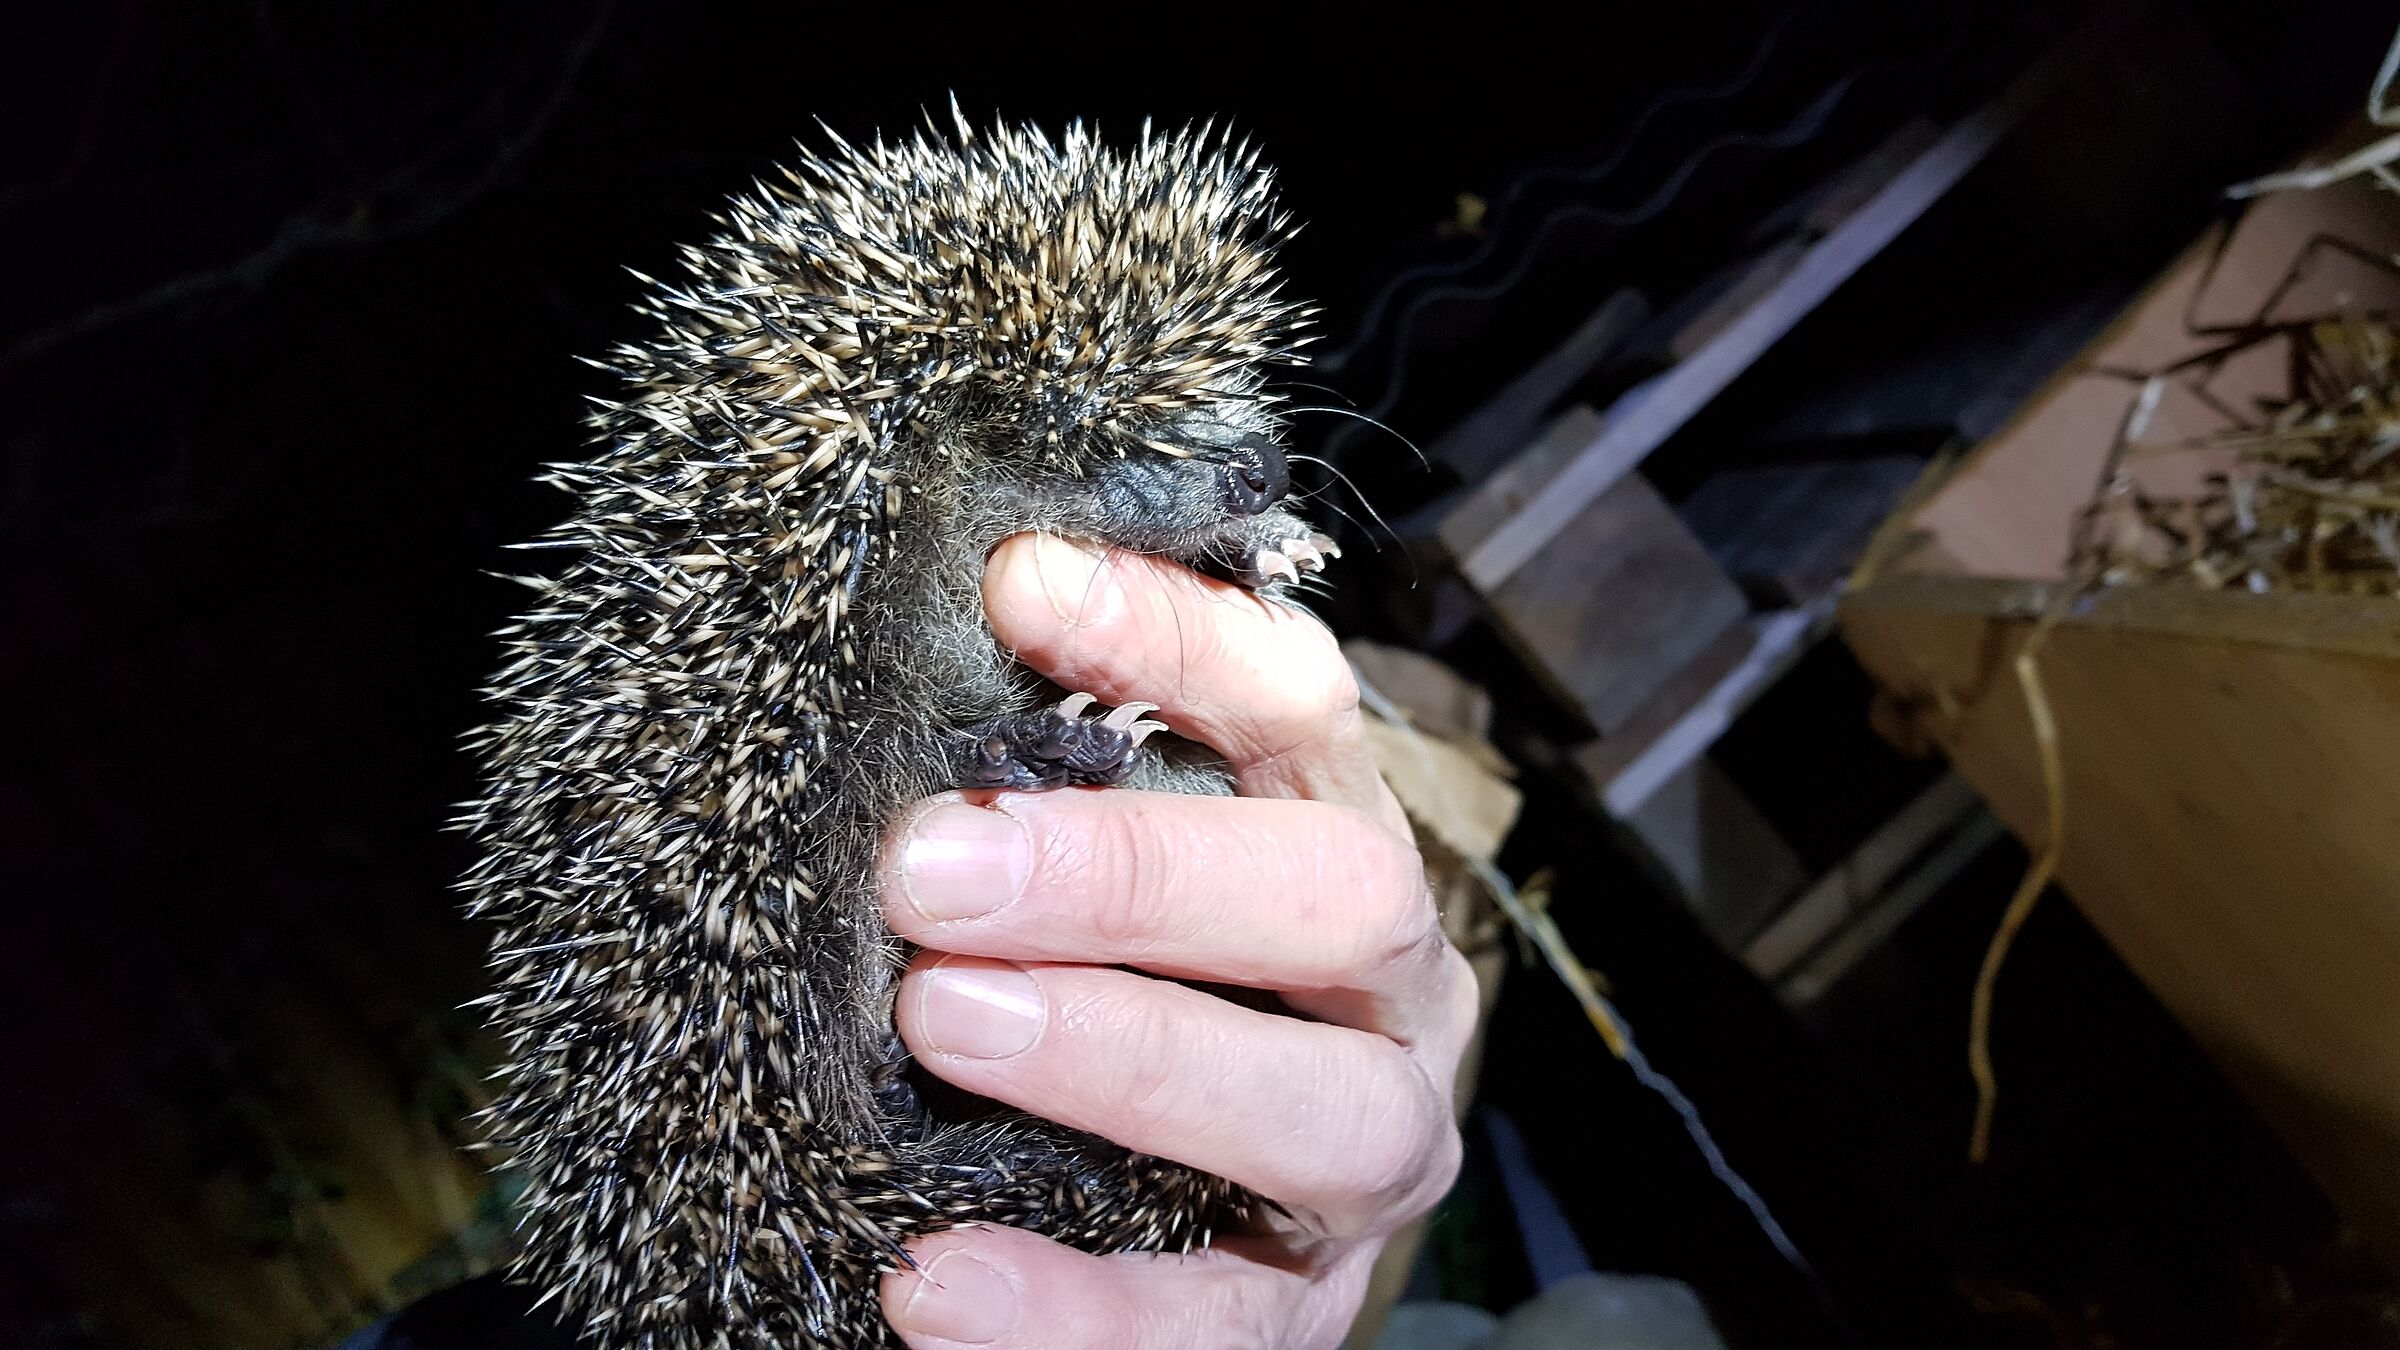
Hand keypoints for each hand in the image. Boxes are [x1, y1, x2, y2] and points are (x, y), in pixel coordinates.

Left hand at [875, 532, 1475, 1348]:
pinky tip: (938, 1278)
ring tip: (943, 1021)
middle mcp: (1387, 991)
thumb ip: (1047, 797)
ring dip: (1135, 1057)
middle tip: (933, 866)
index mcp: (1334, 844)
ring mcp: (1370, 1155)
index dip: (1175, 637)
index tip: (1015, 584)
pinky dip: (1078, 1306)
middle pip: (1339, 893)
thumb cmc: (1114, 991)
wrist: (1182, 1225)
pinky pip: (1219, 1324)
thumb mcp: (1102, 881)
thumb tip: (917, 666)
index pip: (1296, 705)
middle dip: (1139, 872)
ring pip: (1325, 1109)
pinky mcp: (1301, 1312)